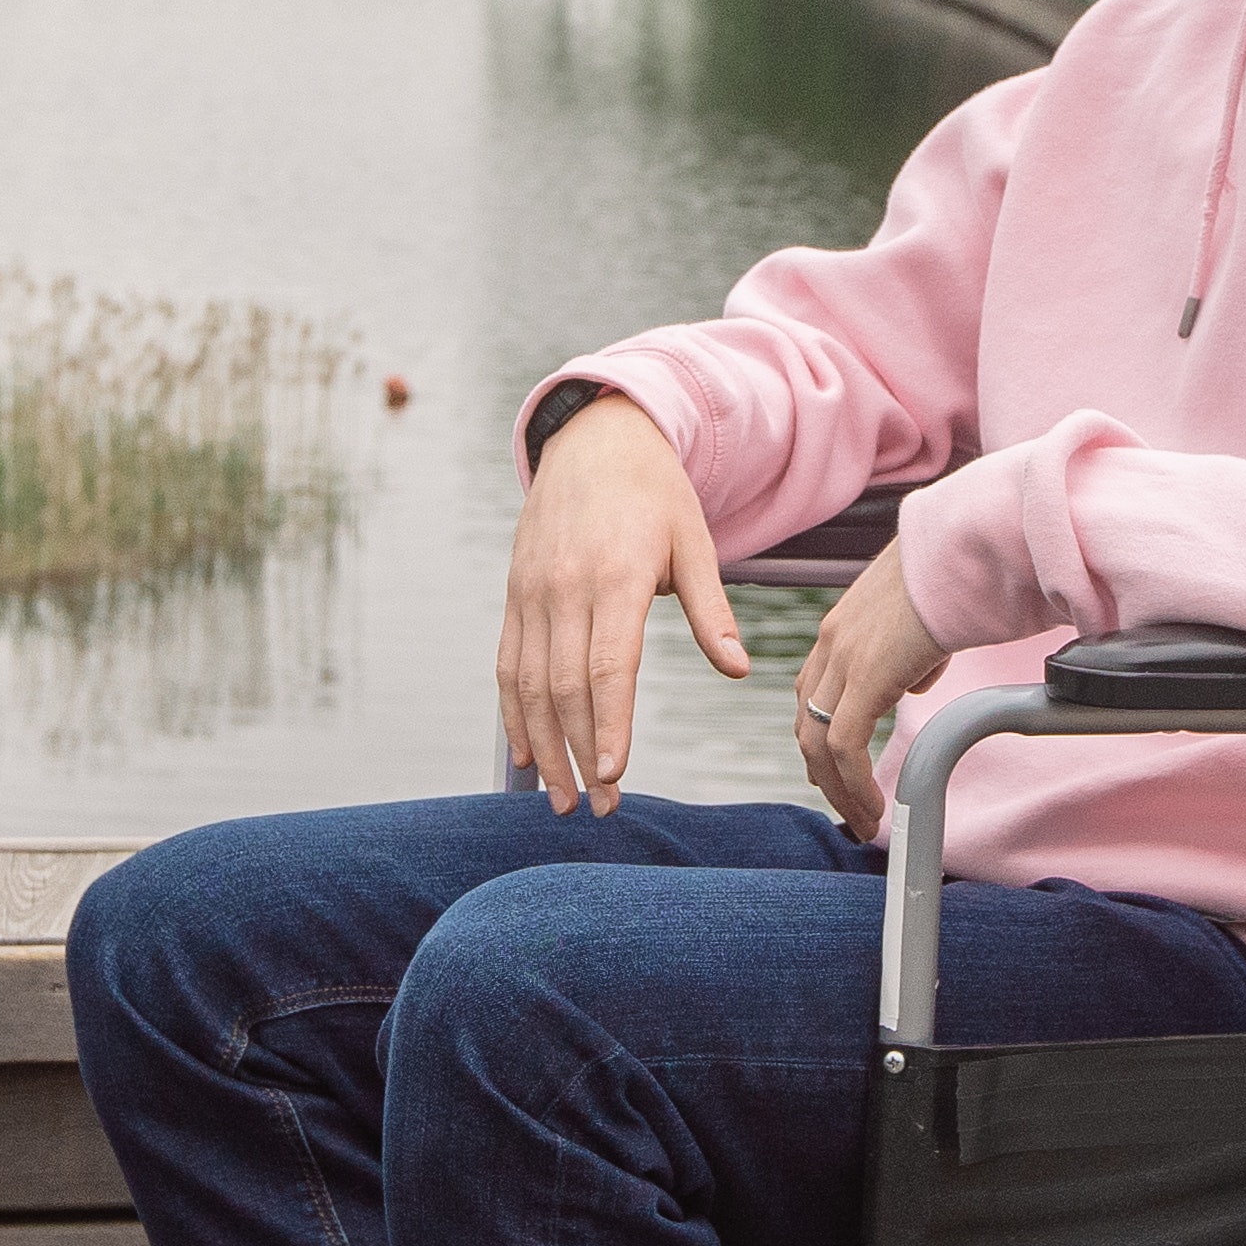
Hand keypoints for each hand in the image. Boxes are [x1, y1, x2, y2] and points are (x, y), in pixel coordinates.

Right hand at [497, 395, 742, 815]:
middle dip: (578, 753)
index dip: (607, 725)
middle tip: (597, 807)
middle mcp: (564, 588)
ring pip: (529, 684)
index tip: (613, 774)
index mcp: (615, 577)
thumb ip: (711, 611)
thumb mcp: (695, 541)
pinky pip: (507, 665)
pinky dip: (513, 714)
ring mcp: (531, 592)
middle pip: (565, 687)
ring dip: (542, 746)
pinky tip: (527, 755)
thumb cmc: (655, 493)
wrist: (593, 438)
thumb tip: (739, 671)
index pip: (608, 667)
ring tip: (560, 798)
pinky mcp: (514, 595)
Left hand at [791, 538, 951, 836]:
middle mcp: (832, 642)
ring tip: (864, 821)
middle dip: (823, 774)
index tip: (836, 772)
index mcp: (842, 627)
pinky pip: (843, 745)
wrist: (967, 548)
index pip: (813, 693)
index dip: (820, 737)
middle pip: (806, 722)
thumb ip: (909, 654)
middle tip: (848, 808)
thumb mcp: (925, 621)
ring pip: (817, 742)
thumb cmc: (960, 578)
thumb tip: (912, 684)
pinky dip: (854, 784)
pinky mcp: (866, 674)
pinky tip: (875, 807)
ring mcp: (844, 657)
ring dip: (839, 790)